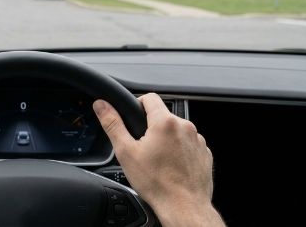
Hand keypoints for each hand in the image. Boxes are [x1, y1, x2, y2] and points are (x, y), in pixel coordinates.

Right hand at [93, 94, 224, 226]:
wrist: (184, 207)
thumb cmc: (156, 183)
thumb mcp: (126, 152)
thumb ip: (112, 124)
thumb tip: (101, 105)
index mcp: (165, 122)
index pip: (150, 98)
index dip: (137, 104)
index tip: (133, 118)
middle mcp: (185, 126)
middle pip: (163, 116)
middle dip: (151, 128)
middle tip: (143, 148)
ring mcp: (198, 140)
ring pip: (176, 131)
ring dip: (166, 140)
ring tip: (158, 161)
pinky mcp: (204, 153)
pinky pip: (188, 144)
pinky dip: (179, 151)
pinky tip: (171, 167)